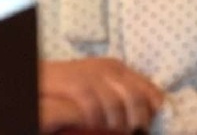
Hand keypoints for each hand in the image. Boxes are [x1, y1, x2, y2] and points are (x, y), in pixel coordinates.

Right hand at [39, 57, 162, 132]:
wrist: (42, 76)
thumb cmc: (72, 85)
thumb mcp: (102, 85)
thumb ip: (122, 93)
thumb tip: (150, 112)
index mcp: (118, 68)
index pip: (149, 90)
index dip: (154, 110)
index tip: (150, 125)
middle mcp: (108, 69)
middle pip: (135, 98)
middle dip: (137, 121)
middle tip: (133, 132)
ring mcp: (92, 75)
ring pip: (116, 105)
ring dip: (116, 124)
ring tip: (112, 131)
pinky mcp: (76, 85)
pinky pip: (94, 107)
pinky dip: (96, 121)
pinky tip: (94, 126)